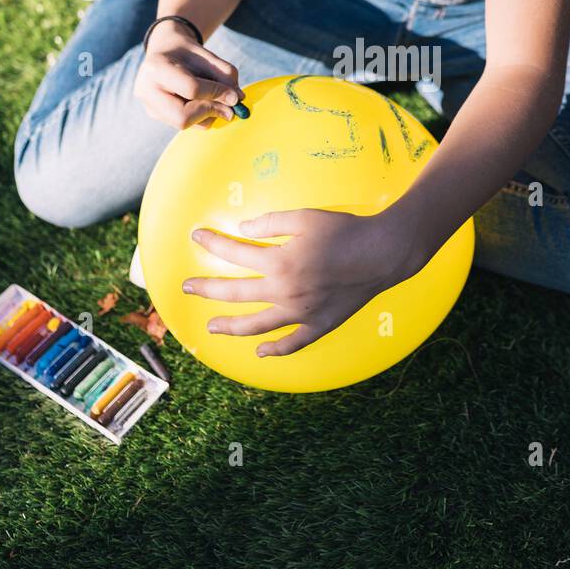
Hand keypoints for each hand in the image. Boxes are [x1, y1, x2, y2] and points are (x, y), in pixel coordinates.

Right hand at [135, 21, 241, 128]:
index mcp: (156, 68)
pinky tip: (202, 101)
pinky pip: (186, 125)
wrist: (163, 50)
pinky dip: (202, 117)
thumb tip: (238, 100)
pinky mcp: (156, 115)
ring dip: (209, 115)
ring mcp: (149, 106)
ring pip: (186, 125)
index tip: (235, 95)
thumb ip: (224, 73)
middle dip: (210, 112)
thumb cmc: (186, 52)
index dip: (217, 93)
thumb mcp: (206, 54)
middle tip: (230, 108)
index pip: (191, 89)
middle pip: (182, 118)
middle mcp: (146, 90)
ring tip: (214, 97)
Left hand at [182, 209, 412, 354]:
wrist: (383, 253)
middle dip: (206, 289)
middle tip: (186, 288)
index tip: (196, 238)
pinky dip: (274, 350)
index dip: (212, 243)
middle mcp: (284, 292)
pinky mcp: (319, 325)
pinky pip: (292, 343)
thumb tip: (243, 229)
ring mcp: (301, 313)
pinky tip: (259, 351)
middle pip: (234, 294)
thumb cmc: (344, 230)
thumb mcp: (304, 217)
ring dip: (230, 327)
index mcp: (278, 262)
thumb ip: (270, 223)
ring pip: (256, 326)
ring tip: (212, 327)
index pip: (234, 254)